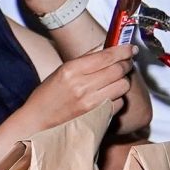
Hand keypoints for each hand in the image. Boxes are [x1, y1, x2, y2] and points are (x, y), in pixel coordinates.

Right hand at [18, 45, 136, 130]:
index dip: (123, 50)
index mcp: (71, 70)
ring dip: (122, 80)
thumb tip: (108, 49)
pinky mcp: (97, 116)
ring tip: (115, 80)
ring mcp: (90, 103)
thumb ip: (86, 60)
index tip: (130, 48)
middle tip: (126, 62)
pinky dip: (118, 97)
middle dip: (126, 64)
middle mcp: (82, 86)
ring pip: (122, 86)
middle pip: (118, 70)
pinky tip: (108, 95)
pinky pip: (119, 102)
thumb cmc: (47, 96)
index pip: (106, 56)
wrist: (38, 122)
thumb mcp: (62, 71)